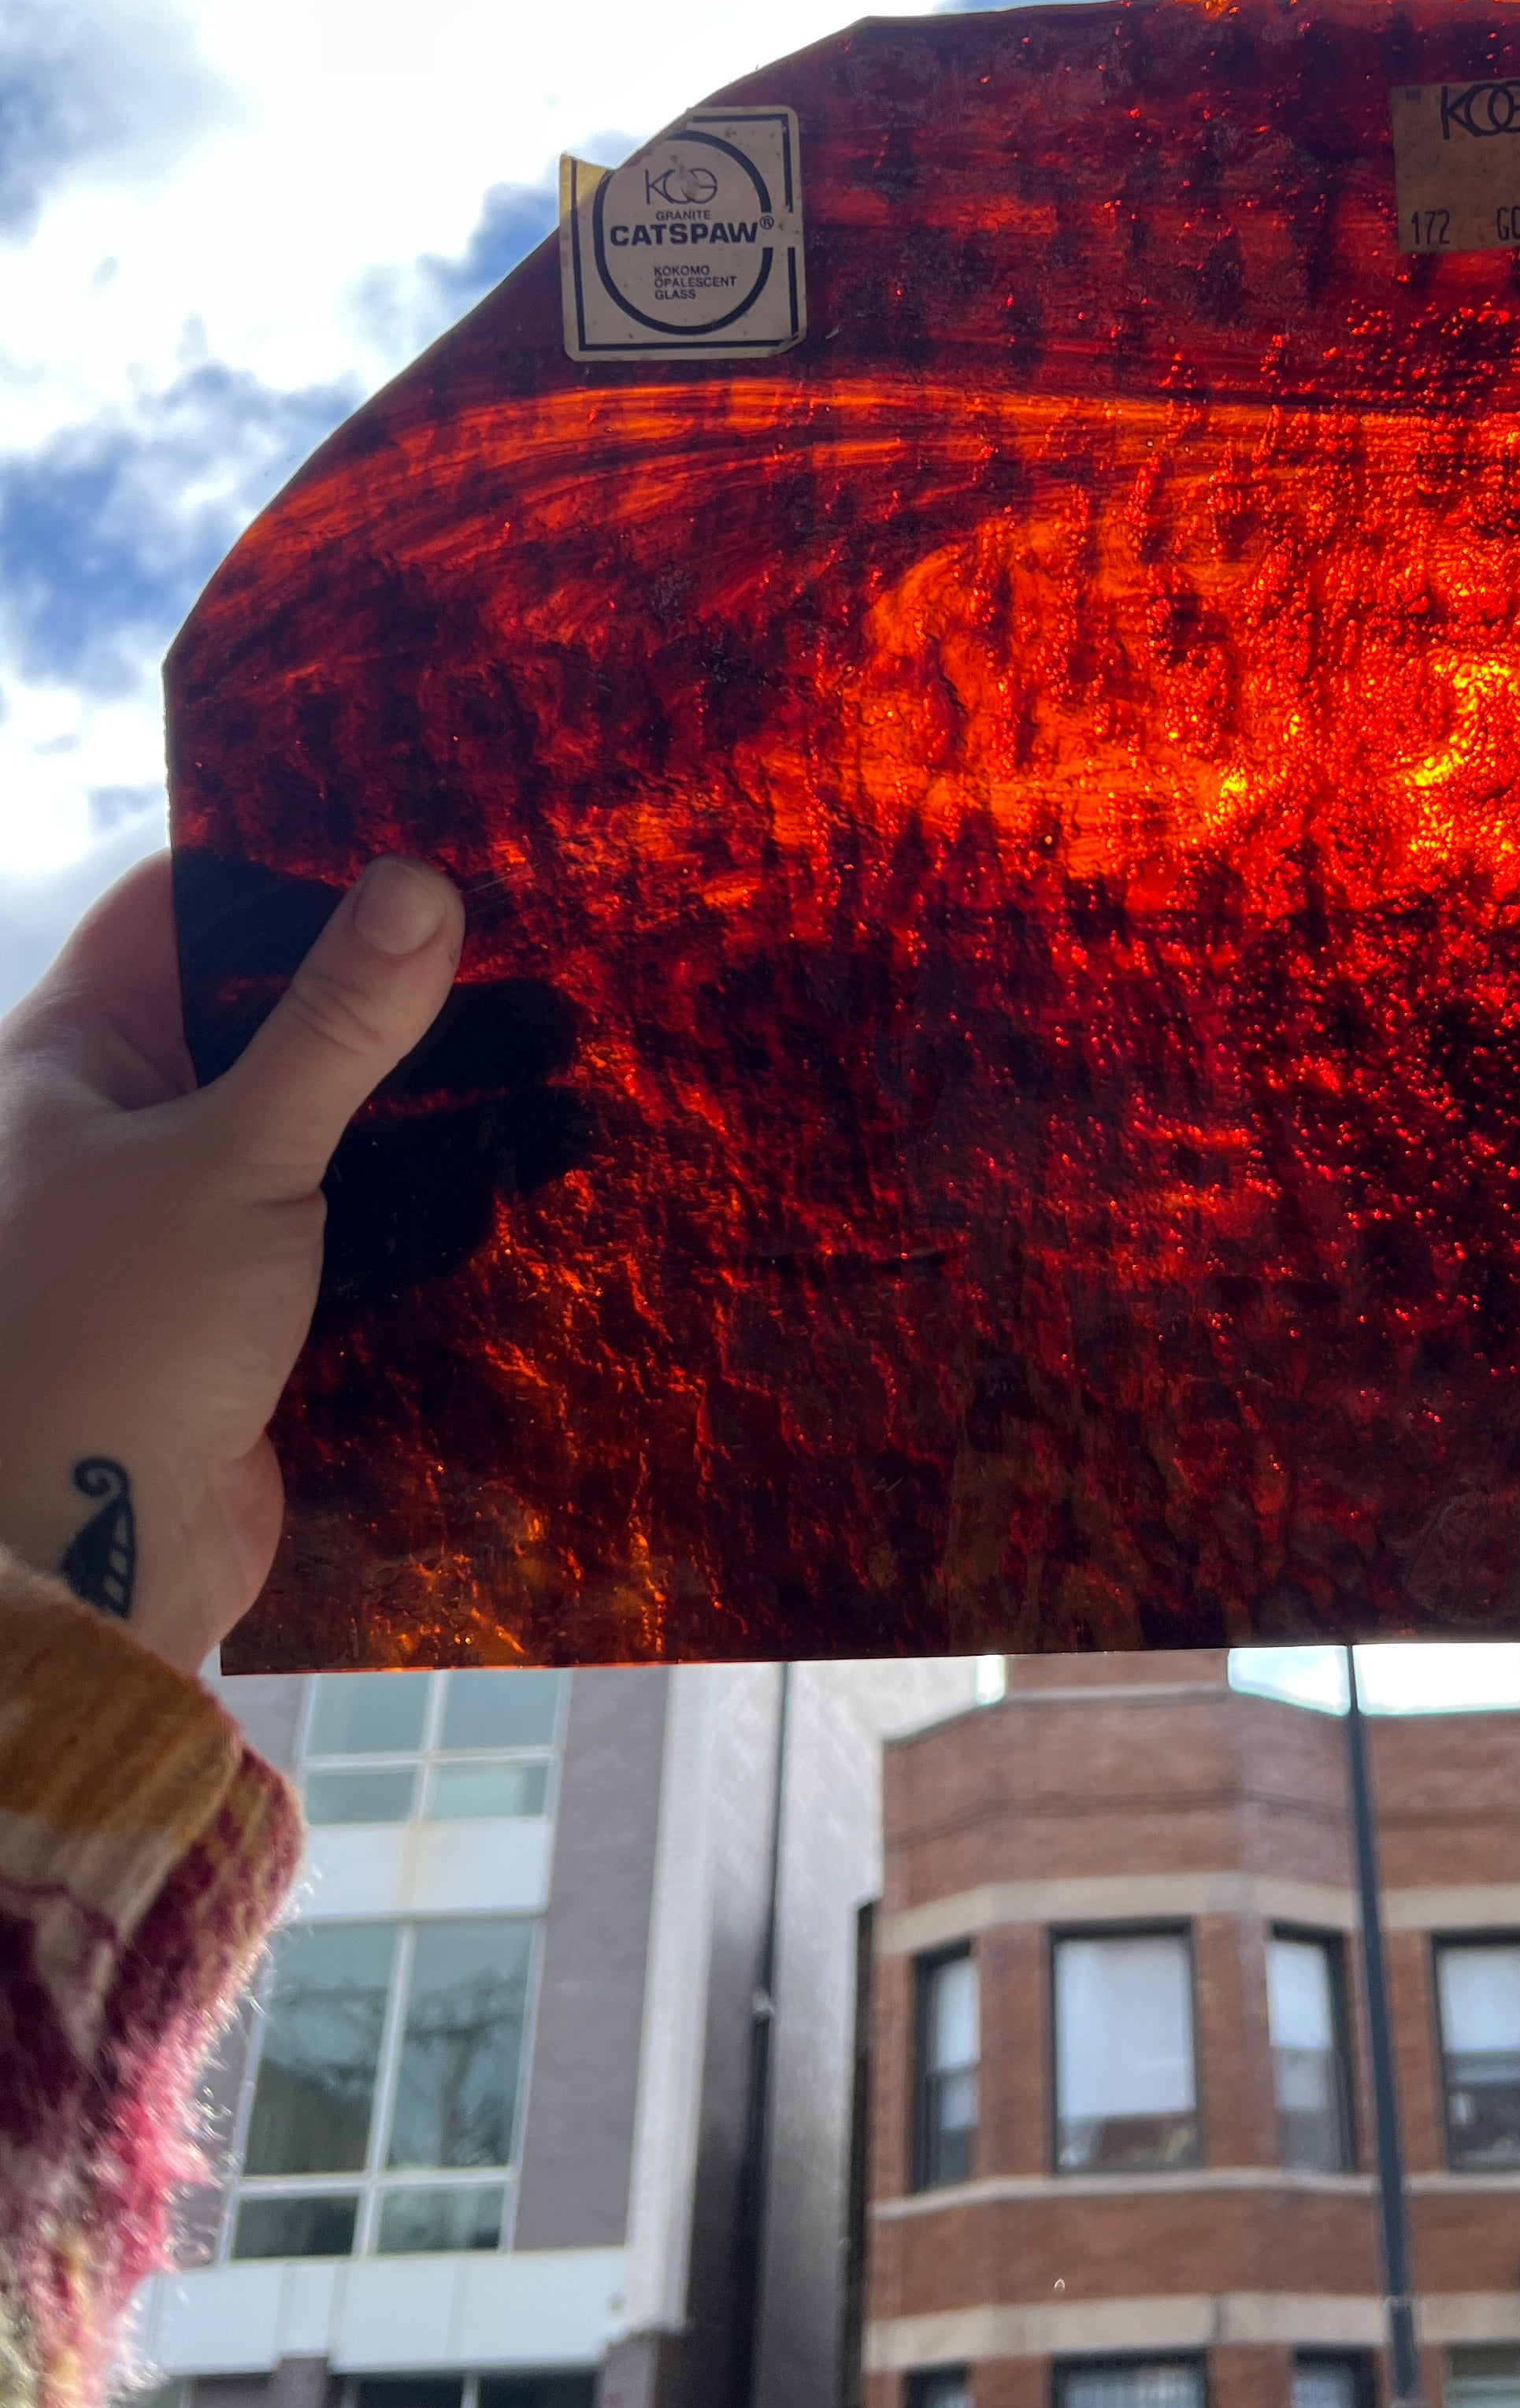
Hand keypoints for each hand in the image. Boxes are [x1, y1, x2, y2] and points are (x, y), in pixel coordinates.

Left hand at [0, 852, 464, 1671]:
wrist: (88, 1571)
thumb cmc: (114, 1337)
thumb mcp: (233, 1157)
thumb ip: (333, 1026)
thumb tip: (420, 880)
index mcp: (66, 1061)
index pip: (176, 911)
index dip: (286, 867)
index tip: (415, 836)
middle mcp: (114, 1128)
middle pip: (264, 1016)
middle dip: (391, 992)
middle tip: (528, 940)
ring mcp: (182, 1221)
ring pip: (318, 1124)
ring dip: (426, 1100)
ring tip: (566, 1047)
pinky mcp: (246, 1310)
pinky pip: (346, 1224)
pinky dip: (425, 1200)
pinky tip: (530, 1171)